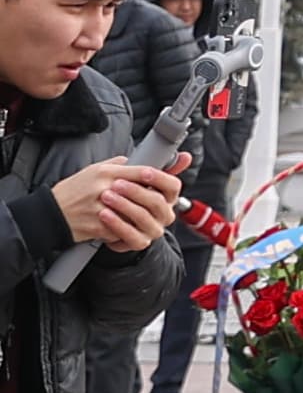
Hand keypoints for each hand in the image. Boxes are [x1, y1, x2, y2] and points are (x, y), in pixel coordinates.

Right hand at [52, 158, 182, 254]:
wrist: (48, 214)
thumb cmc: (71, 191)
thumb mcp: (92, 170)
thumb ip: (117, 165)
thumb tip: (137, 162)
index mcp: (106, 173)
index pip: (145, 172)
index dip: (159, 178)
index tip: (164, 184)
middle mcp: (106, 190)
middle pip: (145, 195)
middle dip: (155, 201)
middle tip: (159, 204)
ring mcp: (102, 210)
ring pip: (137, 215)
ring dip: (143, 218)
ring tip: (145, 217)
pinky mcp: (98, 228)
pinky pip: (122, 231)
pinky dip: (126, 231)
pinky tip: (124, 228)